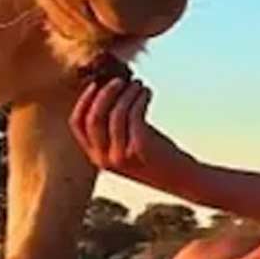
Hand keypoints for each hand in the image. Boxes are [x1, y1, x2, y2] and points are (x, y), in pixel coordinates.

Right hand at [69, 76, 185, 186]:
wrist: (182, 179)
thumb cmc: (156, 157)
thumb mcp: (127, 146)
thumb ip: (114, 127)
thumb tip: (112, 88)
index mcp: (95, 157)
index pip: (77, 124)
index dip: (85, 100)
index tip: (96, 84)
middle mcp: (104, 159)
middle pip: (94, 117)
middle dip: (106, 93)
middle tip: (120, 79)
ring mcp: (121, 155)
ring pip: (116, 113)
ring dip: (127, 93)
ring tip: (139, 84)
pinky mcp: (140, 148)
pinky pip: (135, 115)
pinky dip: (140, 98)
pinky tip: (147, 92)